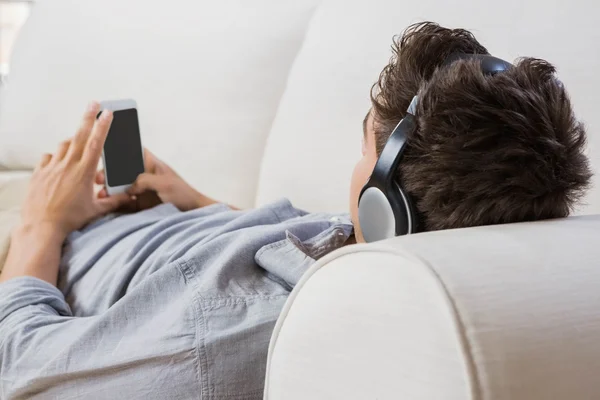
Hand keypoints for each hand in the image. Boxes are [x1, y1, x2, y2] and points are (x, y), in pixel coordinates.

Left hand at [20, 103, 130, 239]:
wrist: (41, 227)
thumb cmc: (70, 219)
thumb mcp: (96, 211)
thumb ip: (115, 201)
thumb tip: (132, 197)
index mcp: (84, 172)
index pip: (96, 143)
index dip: (103, 126)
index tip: (107, 113)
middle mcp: (67, 165)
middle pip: (79, 135)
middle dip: (88, 117)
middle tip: (94, 103)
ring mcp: (51, 167)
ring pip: (63, 146)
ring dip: (72, 142)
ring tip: (78, 145)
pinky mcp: (39, 173)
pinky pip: (47, 158)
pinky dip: (54, 157)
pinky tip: (58, 163)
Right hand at [96, 149, 216, 211]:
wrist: (193, 214)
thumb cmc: (183, 194)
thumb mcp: (164, 183)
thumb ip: (144, 181)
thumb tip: (127, 187)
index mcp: (151, 165)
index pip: (133, 152)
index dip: (120, 149)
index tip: (103, 151)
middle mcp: (144, 176)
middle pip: (121, 171)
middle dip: (108, 174)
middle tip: (97, 179)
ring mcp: (142, 191)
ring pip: (121, 188)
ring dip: (110, 190)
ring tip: (101, 195)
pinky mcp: (141, 205)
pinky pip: (125, 203)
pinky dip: (116, 204)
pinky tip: (107, 205)